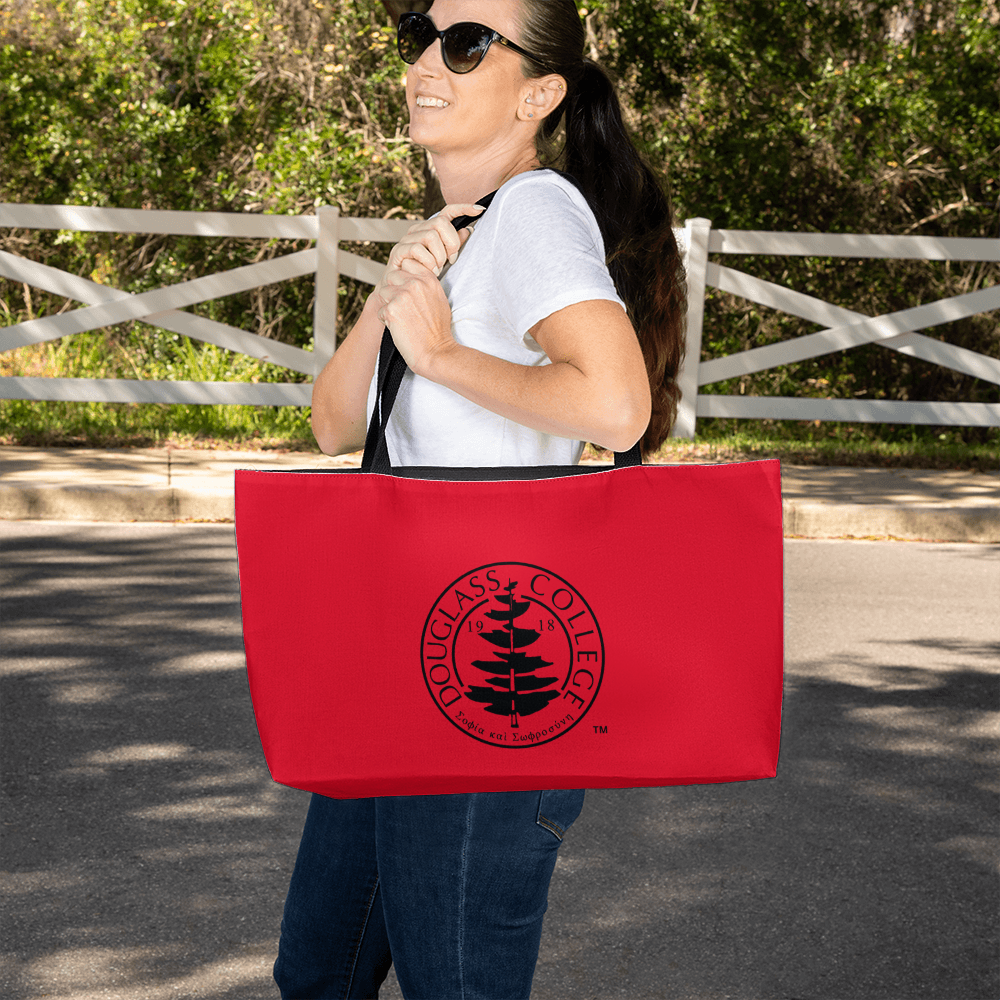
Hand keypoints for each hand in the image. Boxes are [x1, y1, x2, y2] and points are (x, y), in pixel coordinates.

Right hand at [374, 202, 483, 301]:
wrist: (402, 291)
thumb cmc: (424, 275)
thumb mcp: (445, 259)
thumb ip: (454, 245)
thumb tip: (468, 230)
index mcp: (430, 229)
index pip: (448, 211)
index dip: (463, 208)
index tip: (479, 209)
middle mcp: (418, 230)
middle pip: (441, 223)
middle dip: (451, 243)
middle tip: (451, 260)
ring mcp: (407, 239)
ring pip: (430, 236)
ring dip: (439, 256)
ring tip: (438, 269)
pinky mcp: (398, 251)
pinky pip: (418, 249)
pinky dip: (428, 262)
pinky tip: (430, 272)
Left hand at [375, 256, 455, 374]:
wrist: (436, 352)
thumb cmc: (439, 331)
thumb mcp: (439, 300)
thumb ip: (426, 285)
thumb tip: (414, 278)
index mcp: (429, 279)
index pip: (407, 264)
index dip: (404, 277)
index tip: (408, 290)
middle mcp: (415, 283)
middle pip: (392, 276)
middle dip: (394, 290)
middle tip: (403, 308)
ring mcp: (402, 295)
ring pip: (383, 292)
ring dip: (388, 305)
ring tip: (402, 319)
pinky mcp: (391, 310)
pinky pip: (380, 311)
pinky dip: (386, 321)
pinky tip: (399, 328)